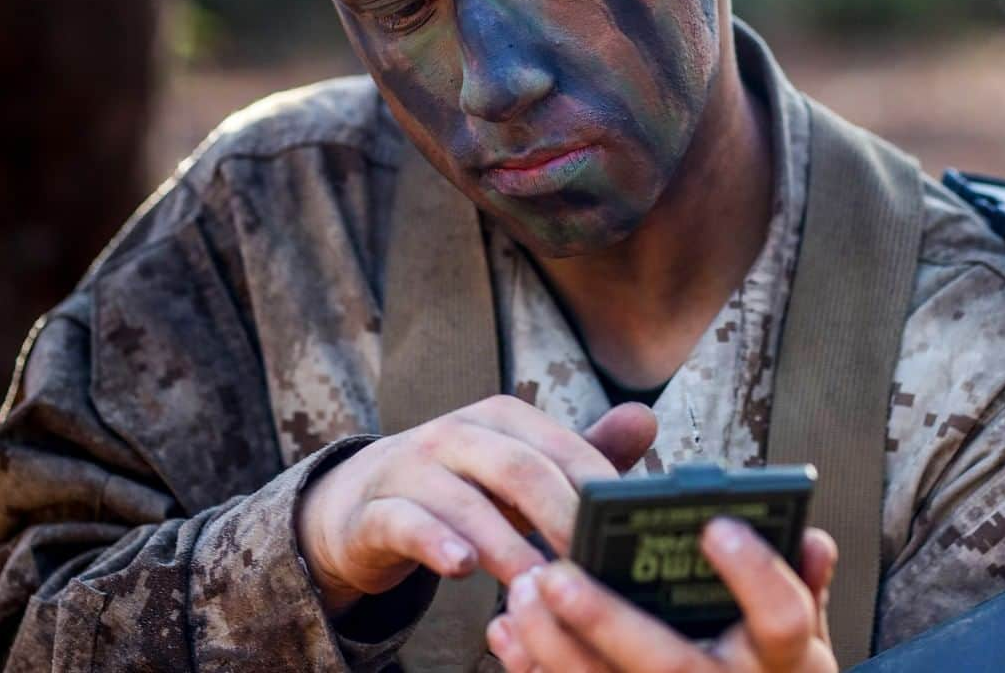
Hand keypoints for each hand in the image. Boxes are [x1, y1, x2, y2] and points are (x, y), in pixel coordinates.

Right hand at [296, 396, 656, 614]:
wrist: (358, 502)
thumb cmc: (459, 486)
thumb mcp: (518, 468)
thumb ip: (577, 452)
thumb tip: (646, 418)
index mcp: (499, 418)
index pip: (560, 445)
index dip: (595, 485)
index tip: (625, 529)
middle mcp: (456, 433)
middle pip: (519, 469)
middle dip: (560, 517)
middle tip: (593, 566)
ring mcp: (412, 469)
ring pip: (466, 501)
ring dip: (507, 546)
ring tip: (539, 586)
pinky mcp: (376, 511)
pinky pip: (407, 523)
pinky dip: (436, 543)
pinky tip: (463, 568)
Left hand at [488, 522, 837, 672]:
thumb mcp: (803, 639)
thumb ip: (800, 585)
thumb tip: (812, 536)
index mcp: (783, 660)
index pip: (781, 616)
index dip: (754, 573)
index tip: (717, 524)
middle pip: (668, 663)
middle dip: (606, 621)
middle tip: (557, 573)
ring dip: (555, 647)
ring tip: (522, 592)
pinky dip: (536, 672)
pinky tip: (506, 632)